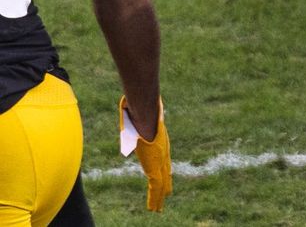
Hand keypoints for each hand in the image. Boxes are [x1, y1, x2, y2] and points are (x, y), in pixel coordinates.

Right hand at [119, 96, 171, 211]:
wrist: (146, 115)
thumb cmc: (139, 115)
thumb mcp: (137, 119)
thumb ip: (134, 119)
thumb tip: (127, 109)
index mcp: (159, 145)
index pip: (163, 161)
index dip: (163, 170)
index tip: (165, 177)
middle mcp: (162, 154)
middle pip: (164, 173)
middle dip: (164, 186)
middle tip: (166, 196)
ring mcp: (160, 161)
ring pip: (161, 183)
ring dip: (159, 197)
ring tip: (158, 209)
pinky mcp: (156, 166)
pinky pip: (156, 185)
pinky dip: (155, 197)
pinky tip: (155, 207)